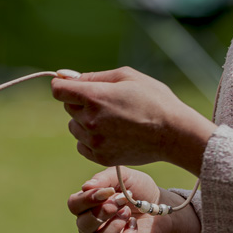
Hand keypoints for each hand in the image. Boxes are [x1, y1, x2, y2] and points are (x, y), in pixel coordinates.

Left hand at [51, 67, 216, 175]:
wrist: (174, 133)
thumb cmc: (154, 100)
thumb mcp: (128, 77)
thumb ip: (94, 76)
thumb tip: (67, 77)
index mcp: (95, 97)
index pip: (59, 90)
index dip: (62, 85)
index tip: (68, 85)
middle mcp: (89, 120)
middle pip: (68, 107)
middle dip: (80, 102)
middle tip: (106, 102)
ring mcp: (93, 140)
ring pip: (74, 126)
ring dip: (84, 121)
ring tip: (111, 119)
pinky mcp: (99, 156)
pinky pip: (81, 144)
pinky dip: (90, 139)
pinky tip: (110, 133)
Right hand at [67, 167, 199, 232]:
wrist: (163, 206)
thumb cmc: (140, 191)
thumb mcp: (125, 178)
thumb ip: (105, 178)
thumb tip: (86, 186)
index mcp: (87, 207)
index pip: (74, 205)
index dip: (88, 199)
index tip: (109, 191)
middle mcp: (91, 227)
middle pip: (82, 225)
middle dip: (104, 212)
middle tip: (122, 201)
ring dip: (115, 225)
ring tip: (129, 213)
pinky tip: (134, 225)